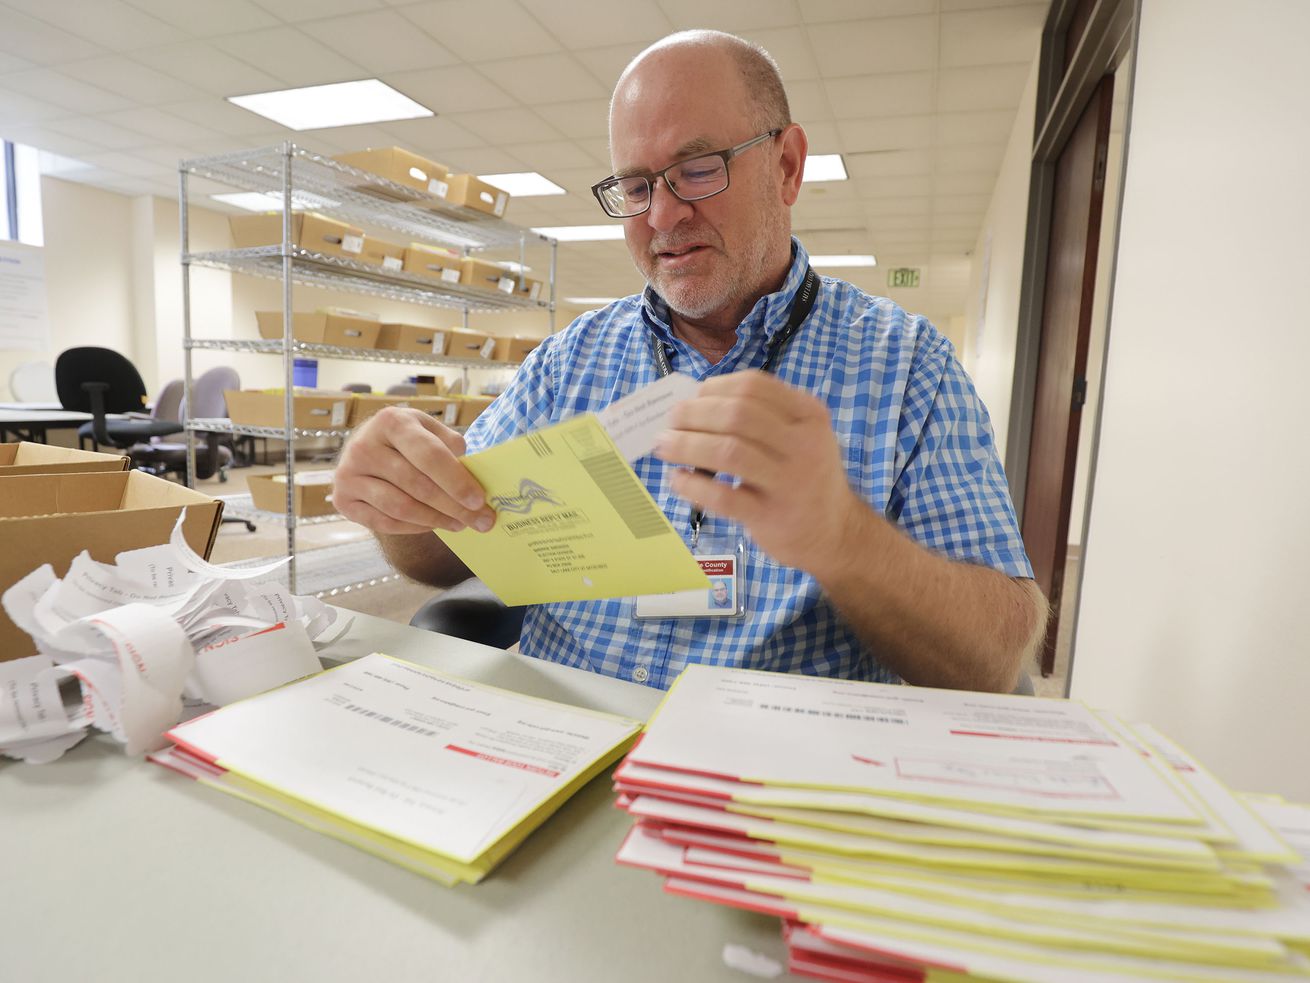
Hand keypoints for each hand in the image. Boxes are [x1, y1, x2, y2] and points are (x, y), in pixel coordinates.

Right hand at [333, 407, 495, 535]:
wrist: (366, 446)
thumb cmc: (408, 439)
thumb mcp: (429, 430)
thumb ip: (452, 448)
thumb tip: (475, 477)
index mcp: (391, 421)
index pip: (430, 455)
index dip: (456, 481)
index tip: (479, 501)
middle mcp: (364, 445)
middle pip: (417, 485)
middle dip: (453, 507)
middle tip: (479, 521)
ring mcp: (349, 474)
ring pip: (400, 508)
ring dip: (435, 520)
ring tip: (459, 524)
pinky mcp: (343, 500)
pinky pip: (384, 523)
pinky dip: (414, 528)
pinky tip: (433, 525)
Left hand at [654, 371, 863, 574]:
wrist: (836, 533)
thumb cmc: (805, 478)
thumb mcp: (800, 437)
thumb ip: (760, 419)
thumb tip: (695, 405)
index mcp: (809, 415)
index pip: (753, 386)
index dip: (713, 389)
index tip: (692, 399)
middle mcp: (803, 444)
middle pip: (736, 415)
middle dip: (693, 415)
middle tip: (670, 423)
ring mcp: (789, 482)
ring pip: (727, 452)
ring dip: (686, 445)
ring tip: (664, 447)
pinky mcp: (771, 517)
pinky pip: (722, 496)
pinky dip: (692, 485)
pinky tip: (677, 479)